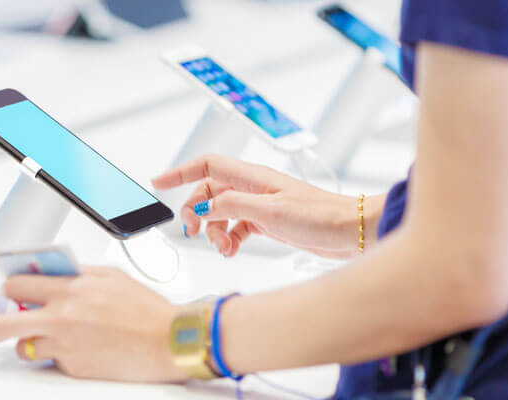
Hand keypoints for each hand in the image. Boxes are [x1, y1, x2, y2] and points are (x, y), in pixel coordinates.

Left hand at [0, 267, 187, 381]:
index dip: (9, 288)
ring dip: (29, 340)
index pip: (16, 285)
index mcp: (70, 289)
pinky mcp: (73, 368)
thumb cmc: (146, 309)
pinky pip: (51, 361)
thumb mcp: (112, 276)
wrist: (168, 341)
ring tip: (46, 335)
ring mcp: (64, 346)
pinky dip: (58, 354)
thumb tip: (55, 273)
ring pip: (22, 347)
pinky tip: (79, 345)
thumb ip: (79, 273)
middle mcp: (61, 318)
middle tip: (4, 320)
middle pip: (1, 323)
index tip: (11, 291)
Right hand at [153, 154, 370, 257]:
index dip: (180, 172)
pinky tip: (233, 249)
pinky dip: (229, 238)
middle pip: (209, 193)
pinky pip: (236, 226)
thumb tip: (202, 207)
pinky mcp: (268, 221)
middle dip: (197, 213)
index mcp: (253, 177)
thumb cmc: (320, 217)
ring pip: (221, 212)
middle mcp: (254, 188)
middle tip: (194, 233)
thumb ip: (232, 206)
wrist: (350, 232)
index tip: (157, 182)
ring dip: (215, 231)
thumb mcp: (270, 212)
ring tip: (223, 248)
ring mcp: (260, 204)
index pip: (207, 165)